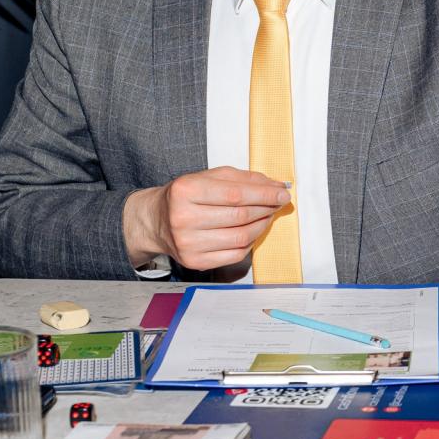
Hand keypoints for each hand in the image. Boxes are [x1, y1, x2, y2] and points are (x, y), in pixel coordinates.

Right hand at [123, 167, 290, 270]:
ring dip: (262, 225)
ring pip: (241, 237)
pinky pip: (235, 254)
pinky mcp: (194, 261)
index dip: (265, 194)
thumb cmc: (185, 196)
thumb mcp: (208, 177)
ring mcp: (188, 243)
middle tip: (278, 203)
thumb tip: (276, 186)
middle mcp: (183, 218)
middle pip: (240, 216)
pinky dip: (250, 242)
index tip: (283, 193)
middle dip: (267, 208)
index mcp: (186, 191)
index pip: (236, 194)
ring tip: (267, 215)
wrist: (155, 220)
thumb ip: (242, 178)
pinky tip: (252, 231)